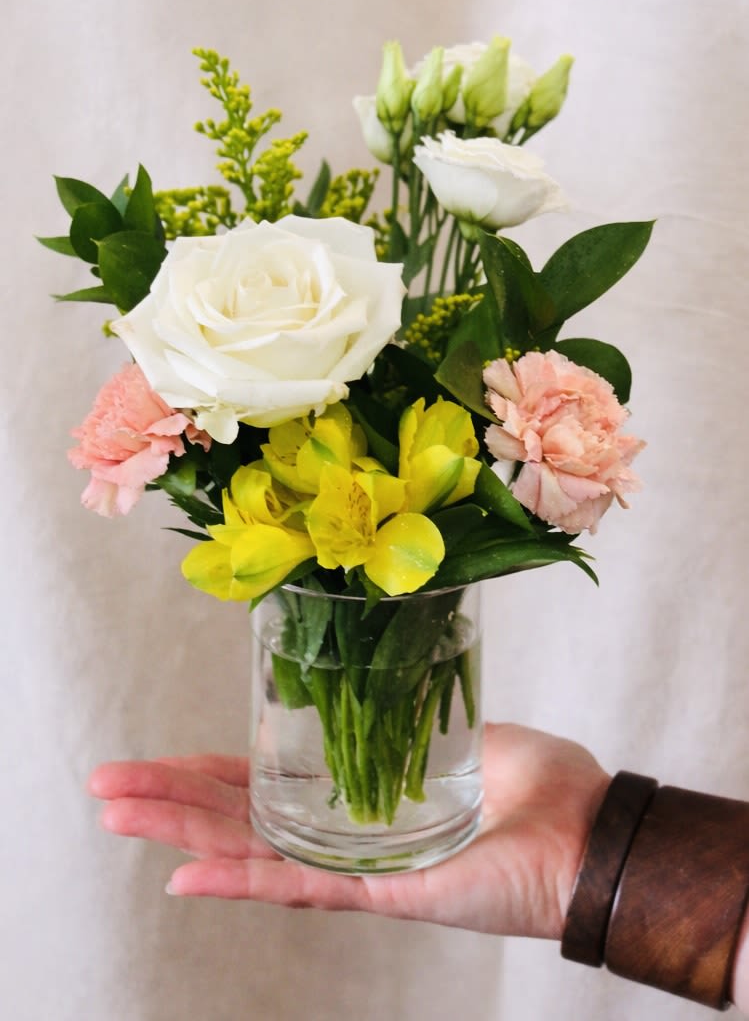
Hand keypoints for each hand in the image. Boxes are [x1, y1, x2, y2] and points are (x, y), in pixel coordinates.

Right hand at [87, 723, 609, 939]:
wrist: (589, 831)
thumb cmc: (536, 783)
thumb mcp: (457, 730)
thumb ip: (404, 718)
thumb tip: (353, 684)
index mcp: (357, 797)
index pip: (264, 784)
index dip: (204, 773)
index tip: (154, 763)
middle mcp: (346, 837)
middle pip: (240, 817)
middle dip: (168, 800)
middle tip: (106, 786)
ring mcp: (357, 867)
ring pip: (251, 851)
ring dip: (180, 834)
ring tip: (117, 815)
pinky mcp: (383, 892)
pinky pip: (300, 887)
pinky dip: (239, 882)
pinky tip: (183, 875)